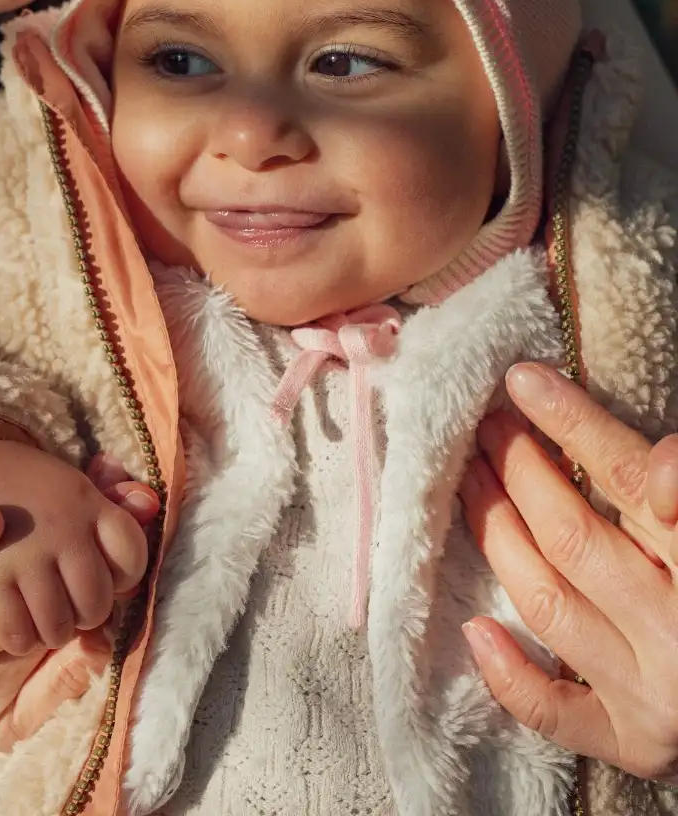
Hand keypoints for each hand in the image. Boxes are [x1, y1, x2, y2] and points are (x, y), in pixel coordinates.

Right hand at [0, 440, 150, 655]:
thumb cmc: (18, 491)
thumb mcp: (63, 486)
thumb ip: (108, 498)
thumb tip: (149, 502)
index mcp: (82, 497)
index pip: (132, 553)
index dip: (121, 576)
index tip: (100, 574)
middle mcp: (60, 525)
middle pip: (99, 600)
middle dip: (86, 613)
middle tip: (66, 603)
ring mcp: (24, 553)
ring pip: (63, 624)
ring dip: (54, 629)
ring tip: (41, 613)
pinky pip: (22, 633)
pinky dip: (20, 637)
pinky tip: (11, 621)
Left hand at [460, 362, 677, 781]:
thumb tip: (657, 469)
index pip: (632, 480)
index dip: (573, 423)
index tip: (522, 379)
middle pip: (572, 536)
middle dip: (518, 469)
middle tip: (487, 424)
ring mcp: (656, 697)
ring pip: (546, 603)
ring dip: (495, 534)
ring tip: (468, 478)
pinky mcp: (636, 745)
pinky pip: (555, 712)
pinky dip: (509, 674)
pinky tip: (474, 626)